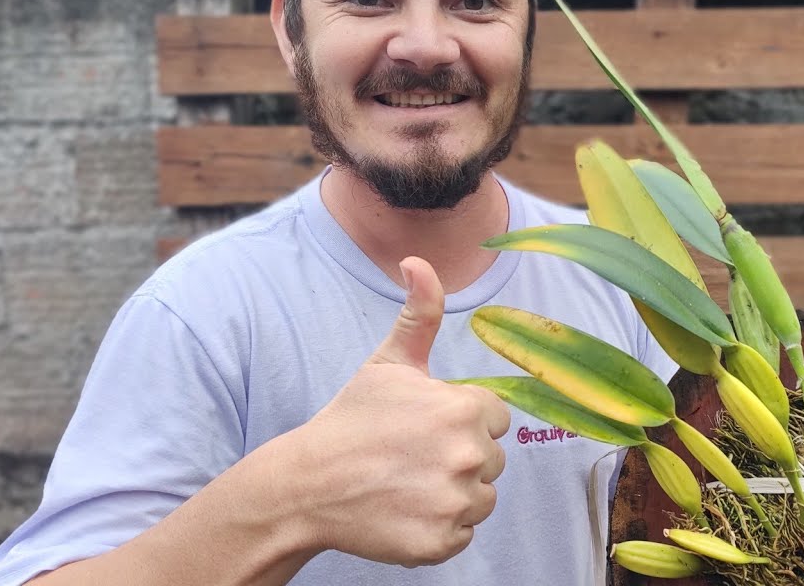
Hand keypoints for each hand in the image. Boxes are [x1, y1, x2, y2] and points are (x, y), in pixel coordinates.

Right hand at [269, 256, 510, 566]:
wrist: (309, 483)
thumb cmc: (351, 419)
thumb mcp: (388, 363)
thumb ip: (420, 312)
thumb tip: (417, 261)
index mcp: (464, 410)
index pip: (494, 417)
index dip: (462, 419)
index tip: (425, 426)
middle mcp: (468, 456)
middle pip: (492, 458)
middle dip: (459, 456)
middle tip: (411, 455)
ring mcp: (455, 503)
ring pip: (481, 497)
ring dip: (453, 493)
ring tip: (408, 483)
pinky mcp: (441, 543)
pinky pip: (462, 533)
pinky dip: (438, 527)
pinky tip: (405, 511)